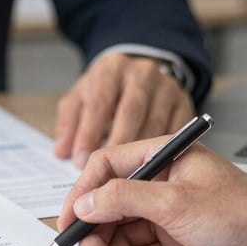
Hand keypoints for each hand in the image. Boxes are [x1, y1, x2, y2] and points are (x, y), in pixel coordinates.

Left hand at [54, 53, 193, 167]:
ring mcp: (167, 87)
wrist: (138, 74)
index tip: (79, 160)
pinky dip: (162, 151)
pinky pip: (175, 130)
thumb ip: (69, 123)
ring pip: (155, 122)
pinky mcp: (184, 103)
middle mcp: (142, 73)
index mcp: (111, 69)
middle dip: (116, 144)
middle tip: (104, 173)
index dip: (89, 133)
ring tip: (124, 176)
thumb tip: (62, 150)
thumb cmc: (105, 90)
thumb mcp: (81, 98)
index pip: (99, 102)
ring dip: (139, 152)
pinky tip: (149, 167)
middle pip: (130, 111)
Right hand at [57, 138, 246, 245]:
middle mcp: (158, 185)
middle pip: (107, 208)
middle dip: (99, 238)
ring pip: (119, 237)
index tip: (68, 220)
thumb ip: (123, 198)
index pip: (106, 167)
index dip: (82, 193)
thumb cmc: (245, 215)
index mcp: (161, 158)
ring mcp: (163, 216)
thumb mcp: (176, 201)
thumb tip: (84, 200)